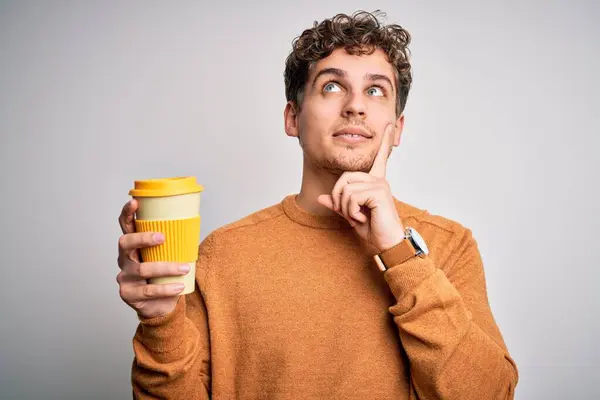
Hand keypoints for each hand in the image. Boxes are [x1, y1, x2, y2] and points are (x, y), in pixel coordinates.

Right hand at [117, 199, 188, 318]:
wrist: (160, 306)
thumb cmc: (164, 276)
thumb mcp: (168, 258)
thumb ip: (173, 243)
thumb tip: (194, 223)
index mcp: (132, 246)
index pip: (125, 226)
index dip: (127, 213)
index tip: (136, 202)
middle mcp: (124, 259)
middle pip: (125, 243)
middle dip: (143, 238)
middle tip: (162, 237)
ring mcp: (124, 277)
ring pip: (142, 269)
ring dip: (166, 267)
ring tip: (184, 268)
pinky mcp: (128, 294)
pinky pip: (148, 290)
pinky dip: (166, 288)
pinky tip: (178, 287)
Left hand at [317, 124, 404, 251]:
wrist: (388, 243)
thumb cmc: (374, 230)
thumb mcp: (351, 215)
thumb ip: (338, 204)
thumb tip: (321, 198)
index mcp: (375, 182)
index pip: (380, 158)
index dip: (384, 142)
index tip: (388, 126)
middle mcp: (379, 180)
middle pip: (344, 177)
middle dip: (338, 197)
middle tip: (349, 214)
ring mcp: (380, 185)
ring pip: (345, 188)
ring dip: (344, 207)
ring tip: (356, 218)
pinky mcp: (379, 192)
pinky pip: (351, 196)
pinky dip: (350, 211)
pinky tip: (361, 219)